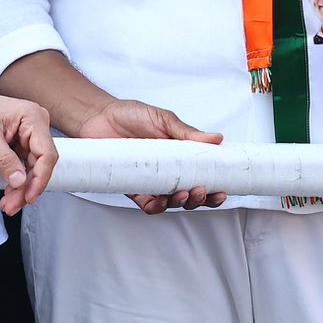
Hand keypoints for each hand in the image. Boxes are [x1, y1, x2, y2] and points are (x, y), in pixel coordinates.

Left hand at [0, 87, 56, 215]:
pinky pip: (23, 166)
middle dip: (27, 188)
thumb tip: (20, 181)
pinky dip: (16, 181)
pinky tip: (9, 192)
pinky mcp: (19, 144)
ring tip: (9, 203)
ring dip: (21, 188)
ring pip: (32, 169)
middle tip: (12, 205)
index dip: (40, 178)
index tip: (29, 196)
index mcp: (32, 117)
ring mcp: (27, 135)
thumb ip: (3, 158)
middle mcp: (34, 125)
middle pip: (40, 164)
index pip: (47, 154)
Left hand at [72, 99, 225, 213]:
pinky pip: (147, 204)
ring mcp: (150, 182)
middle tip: (201, 191)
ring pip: (171, 203)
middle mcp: (167, 173)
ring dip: (181, 203)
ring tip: (183, 194)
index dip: (214, 189)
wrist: (99, 116)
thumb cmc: (131, 115)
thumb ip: (187, 132)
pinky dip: (156, 207)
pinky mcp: (132, 187)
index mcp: (180, 159)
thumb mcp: (163, 119)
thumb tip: (217, 138)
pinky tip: (161, 202)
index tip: (223, 190)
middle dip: (200, 199)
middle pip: (190, 195)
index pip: (202, 178)